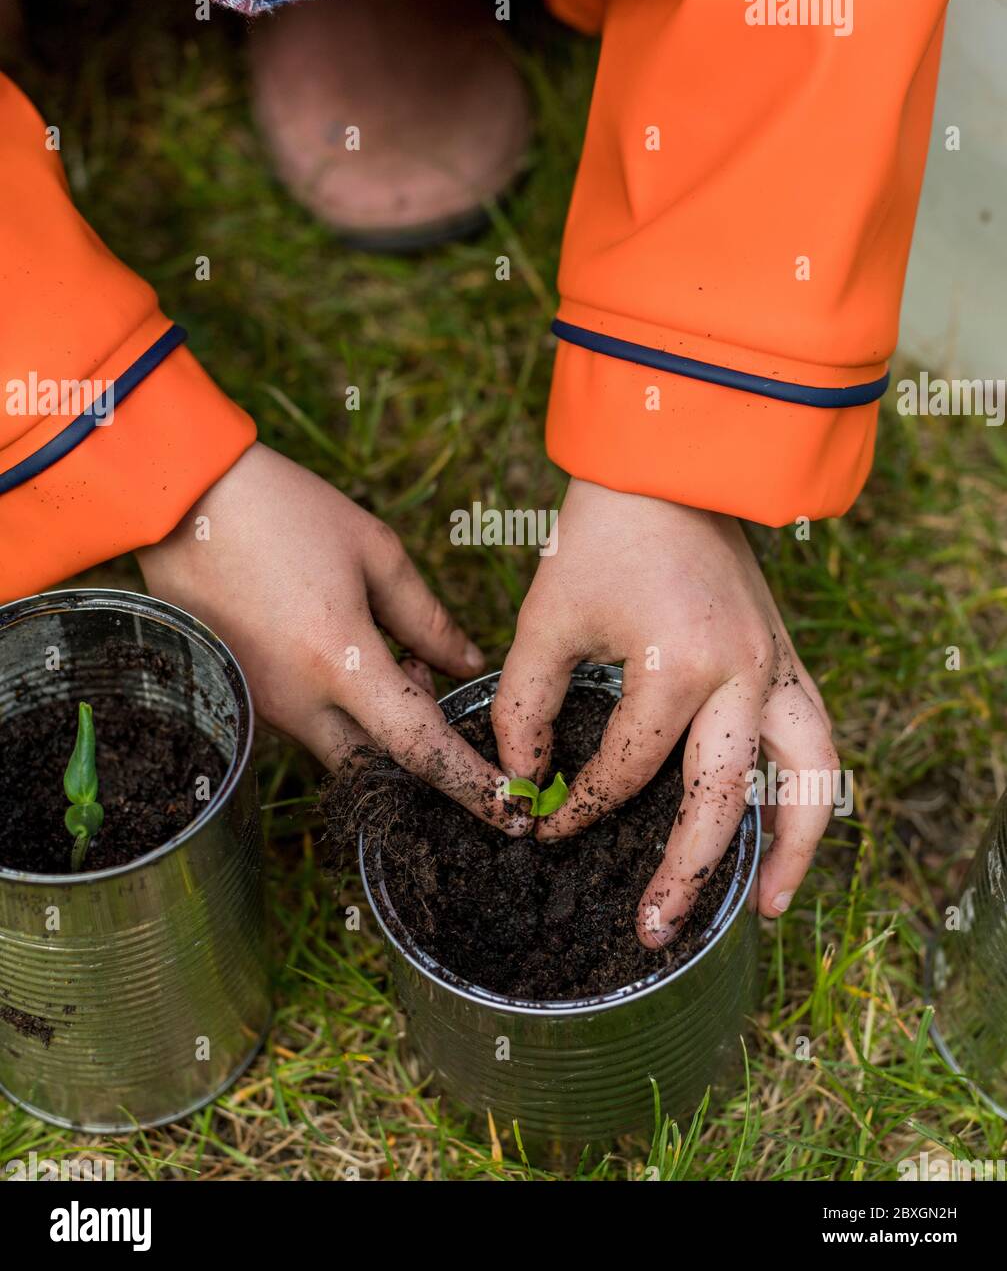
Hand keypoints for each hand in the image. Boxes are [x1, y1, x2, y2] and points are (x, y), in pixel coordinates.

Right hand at [137, 443, 528, 834]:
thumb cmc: (284, 512)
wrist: (180, 501)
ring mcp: (260, 708)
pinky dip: (340, 709)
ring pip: (341, 749)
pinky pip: (305, 728)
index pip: (420, 749)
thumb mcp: (373, 552)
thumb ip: (427, 619)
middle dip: (422, 749)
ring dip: (379, 721)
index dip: (472, 786)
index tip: (512, 815)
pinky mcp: (238, 700)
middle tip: (425, 680)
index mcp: (340, 663)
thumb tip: (468, 665)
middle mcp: (296, 703)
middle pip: (380, 770)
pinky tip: (343, 651)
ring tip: (382, 647)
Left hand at [492, 479, 838, 942]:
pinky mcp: (785, 657)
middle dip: (686, 872)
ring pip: (806, 776)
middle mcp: (740, 675)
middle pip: (722, 799)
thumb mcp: (547, 619)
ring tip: (767, 906)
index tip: (543, 830)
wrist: (666, 465)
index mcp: (676, 665)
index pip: (626, 770)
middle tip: (654, 929)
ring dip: (790, 846)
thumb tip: (515, 782)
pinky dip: (809, 791)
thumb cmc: (602, 535)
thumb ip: (525, 705)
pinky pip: (815, 739)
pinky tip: (785, 827)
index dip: (580, 808)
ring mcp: (774, 666)